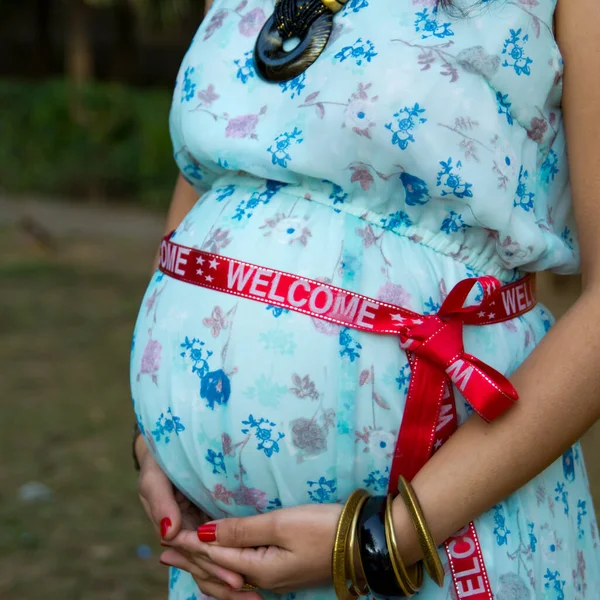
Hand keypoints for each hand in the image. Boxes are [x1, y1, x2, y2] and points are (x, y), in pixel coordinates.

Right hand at [135, 436, 243, 589]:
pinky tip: (253, 572)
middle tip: (251, 590)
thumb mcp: (154, 478)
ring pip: (215, 557)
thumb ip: (160, 503)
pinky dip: (236, 557)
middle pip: (206, 561)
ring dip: (231, 575)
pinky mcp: (215, 515)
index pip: (194, 553)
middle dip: (227, 577)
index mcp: (173, 528)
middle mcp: (187, 532)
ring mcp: (201, 525)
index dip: (214, 566)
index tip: (234, 578)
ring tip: (255, 594)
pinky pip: (224, 541)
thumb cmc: (159, 459)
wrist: (171, 442)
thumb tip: (168, 535)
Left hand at [161, 503, 342, 595]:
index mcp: (259, 570)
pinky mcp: (284, 572)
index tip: (166, 533)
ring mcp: (275, 579)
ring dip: (204, 566)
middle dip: (190, 559)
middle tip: (163, 550)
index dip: (189, 544)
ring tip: (184, 558)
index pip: (214, 555)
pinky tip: (223, 563)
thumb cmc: (323, 529)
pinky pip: (242, 575)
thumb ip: (241, 529)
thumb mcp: (281, 524)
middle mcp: (263, 580)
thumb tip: (204, 532)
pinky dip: (223, 569)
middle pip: (218, 572)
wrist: (363, 543)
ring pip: (229, 576)